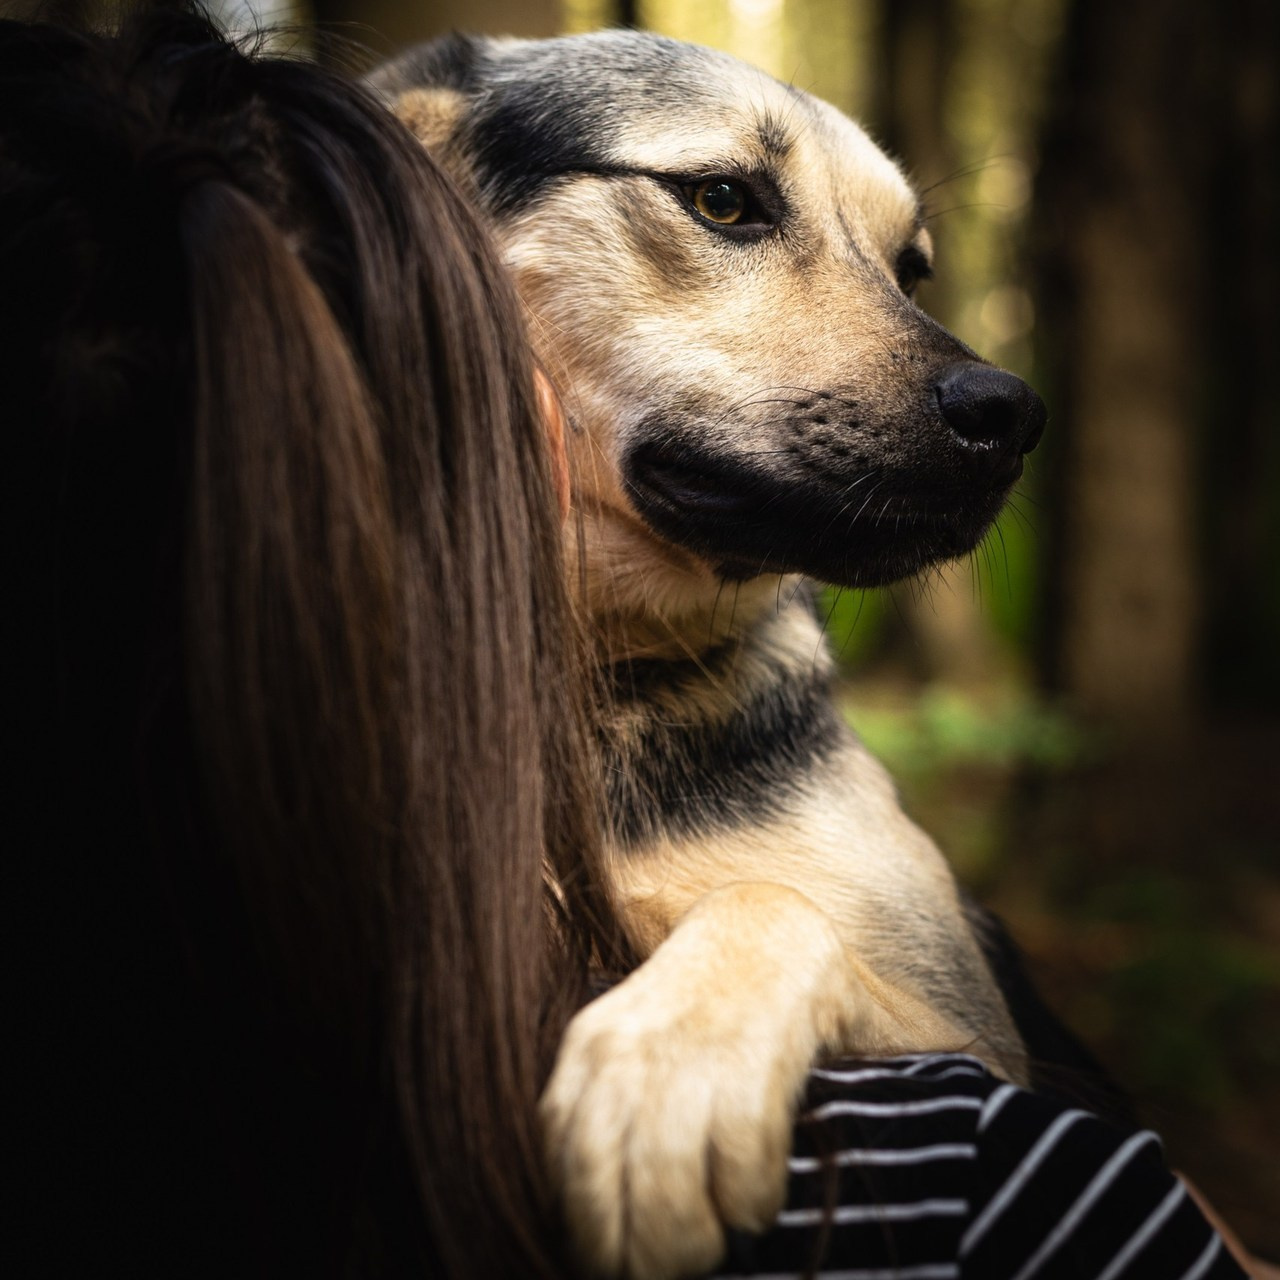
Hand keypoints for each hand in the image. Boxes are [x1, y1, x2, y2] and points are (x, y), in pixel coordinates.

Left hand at [540, 882, 852, 1279]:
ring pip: (666, 1179)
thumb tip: (598, 1215)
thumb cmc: (699, 1010)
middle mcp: (628, 1050)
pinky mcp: (754, 1051)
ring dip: (688, 1241)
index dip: (583, 1228)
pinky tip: (756, 1205)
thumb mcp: (633, 1047)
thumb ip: (606, 1113)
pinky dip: (748, 1198)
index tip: (607, 1264)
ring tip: (711, 1253)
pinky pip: (741, 1153)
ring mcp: (689, 1049)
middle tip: (661, 1276)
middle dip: (634, 1255)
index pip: (562, 1159)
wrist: (769, 927)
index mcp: (589, 1050)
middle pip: (607, 1182)